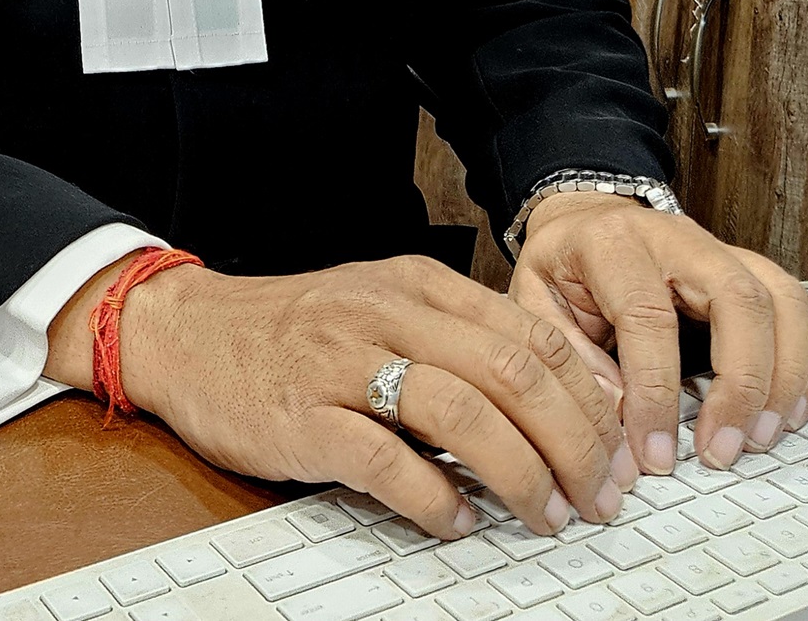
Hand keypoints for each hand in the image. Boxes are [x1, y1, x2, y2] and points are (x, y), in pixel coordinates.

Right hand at [47, 252, 636, 540]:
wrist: (189, 332)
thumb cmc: (296, 328)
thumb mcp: (383, 305)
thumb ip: (458, 338)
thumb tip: (557, 399)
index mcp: (417, 284)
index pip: (531, 335)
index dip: (590, 400)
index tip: (618, 453)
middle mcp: (387, 313)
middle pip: (512, 374)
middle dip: (573, 445)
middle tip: (599, 499)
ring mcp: (344, 363)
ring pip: (462, 413)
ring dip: (521, 476)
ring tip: (544, 517)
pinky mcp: (305, 417)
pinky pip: (388, 462)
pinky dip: (436, 500)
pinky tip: (459, 522)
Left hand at [511, 193, 807, 474]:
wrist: (584, 218)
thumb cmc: (562, 262)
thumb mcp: (533, 297)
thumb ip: (565, 351)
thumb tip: (615, 411)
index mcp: (613, 242)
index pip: (647, 316)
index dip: (655, 391)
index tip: (654, 451)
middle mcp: (676, 237)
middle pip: (736, 297)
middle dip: (740, 384)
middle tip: (721, 450)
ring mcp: (717, 249)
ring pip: (777, 300)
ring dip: (781, 376)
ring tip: (759, 438)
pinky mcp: (743, 267)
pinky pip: (790, 306)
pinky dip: (799, 361)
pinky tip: (785, 410)